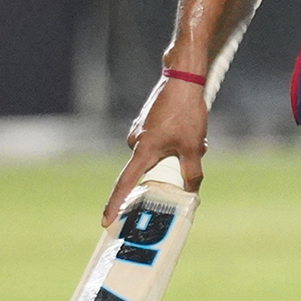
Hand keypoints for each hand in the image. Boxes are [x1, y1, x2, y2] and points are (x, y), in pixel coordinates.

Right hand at [100, 75, 208, 224]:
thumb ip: (192, 172)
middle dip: (167, 170)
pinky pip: (158, 142)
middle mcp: (136, 141)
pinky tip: (189, 131)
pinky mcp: (146, 122)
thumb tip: (192, 193)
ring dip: (174, 154)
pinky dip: (173, 143)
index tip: (106, 221)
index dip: (115, 204)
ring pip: (156, 154)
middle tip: (188, 158)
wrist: (183, 78)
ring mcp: (140, 130)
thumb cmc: (185, 111)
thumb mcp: (193, 146)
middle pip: (147, 169)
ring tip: (195, 141)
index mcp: (143, 150)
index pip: (125, 184)